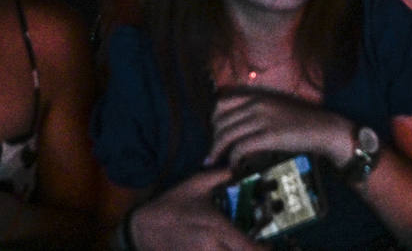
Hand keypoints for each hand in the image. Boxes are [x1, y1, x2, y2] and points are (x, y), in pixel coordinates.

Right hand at [128, 169, 263, 250]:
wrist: (142, 228)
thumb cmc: (169, 206)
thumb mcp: (193, 185)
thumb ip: (217, 176)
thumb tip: (235, 168)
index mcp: (217, 228)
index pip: (249, 248)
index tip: (269, 246)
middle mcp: (212, 247)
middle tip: (257, 246)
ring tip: (239, 246)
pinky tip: (222, 248)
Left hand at [207, 91, 352, 171]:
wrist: (322, 128)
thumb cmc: (300, 120)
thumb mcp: (274, 108)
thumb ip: (256, 112)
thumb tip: (238, 126)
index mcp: (256, 96)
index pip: (222, 104)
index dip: (213, 120)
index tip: (214, 133)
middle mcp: (255, 105)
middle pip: (220, 121)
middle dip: (213, 139)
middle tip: (213, 153)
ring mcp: (261, 119)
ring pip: (227, 135)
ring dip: (217, 151)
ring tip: (214, 163)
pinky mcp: (268, 136)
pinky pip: (240, 148)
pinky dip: (232, 159)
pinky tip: (233, 166)